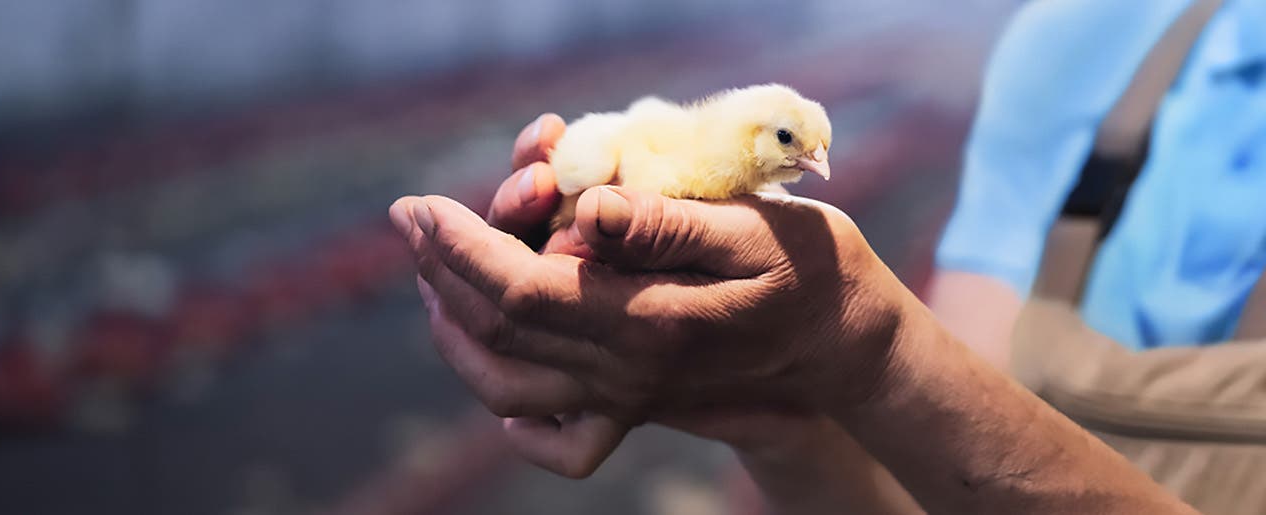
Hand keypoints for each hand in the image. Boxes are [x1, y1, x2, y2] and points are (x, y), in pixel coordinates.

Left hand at [391, 165, 915, 436]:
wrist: (852, 346)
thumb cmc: (812, 269)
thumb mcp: (752, 229)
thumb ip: (665, 225)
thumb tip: (587, 212)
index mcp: (649, 323)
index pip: (521, 291)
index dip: (458, 246)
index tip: (420, 205)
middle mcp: (628, 372)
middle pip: (499, 334)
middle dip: (441, 269)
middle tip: (412, 217)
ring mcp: (630, 396)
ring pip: (507, 385)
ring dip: (454, 327)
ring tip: (431, 273)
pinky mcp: (638, 404)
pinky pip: (558, 434)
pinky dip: (511, 409)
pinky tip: (496, 371)